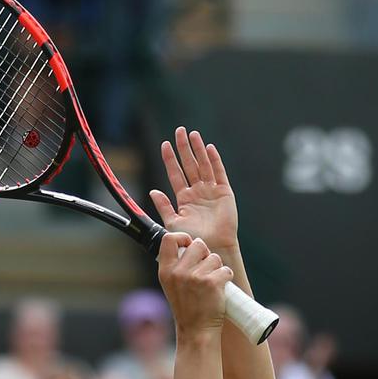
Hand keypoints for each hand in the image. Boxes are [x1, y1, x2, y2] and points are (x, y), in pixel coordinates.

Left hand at [150, 127, 238, 252]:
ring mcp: (211, 191)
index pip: (175, 174)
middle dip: (184, 148)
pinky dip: (214, 160)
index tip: (165, 145)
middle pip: (189, 165)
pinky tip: (209, 148)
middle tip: (179, 131)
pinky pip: (219, 173)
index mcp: (184, 198)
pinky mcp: (224, 193)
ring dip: (198, 150)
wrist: (211, 247)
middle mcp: (197, 192)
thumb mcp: (172, 222)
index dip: (170, 159)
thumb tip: (152, 191)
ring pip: (203, 165)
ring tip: (193, 134)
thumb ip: (164, 206)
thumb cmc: (192, 239)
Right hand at [157, 233, 229, 336]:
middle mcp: (178, 272)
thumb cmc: (186, 307)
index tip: (188, 245)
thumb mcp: (171, 285)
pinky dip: (226, 278)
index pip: (169, 239)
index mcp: (165, 271)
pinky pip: (225, 269)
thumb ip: (176, 266)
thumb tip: (189, 245)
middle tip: (204, 269)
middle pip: (198, 244)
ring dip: (217, 268)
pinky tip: (219, 289)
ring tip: (210, 284)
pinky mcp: (212, 282)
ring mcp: (195, 277)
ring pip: (214, 257)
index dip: (182, 237)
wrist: (196, 330)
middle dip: (205, 254)